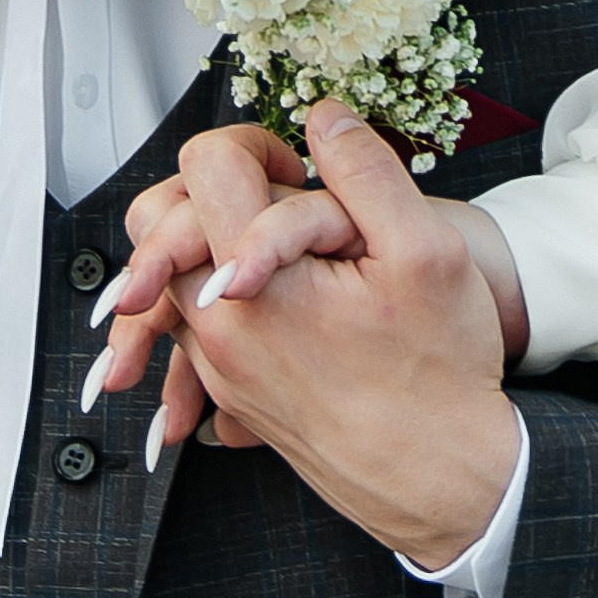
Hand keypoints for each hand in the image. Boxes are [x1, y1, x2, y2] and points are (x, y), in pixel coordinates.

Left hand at [91, 131, 529, 447]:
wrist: (440, 480)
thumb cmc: (437, 375)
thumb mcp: (425, 252)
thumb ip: (366, 171)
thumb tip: (326, 117)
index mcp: (249, 285)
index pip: (204, 165)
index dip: (256, 144)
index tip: (299, 169)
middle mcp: (214, 327)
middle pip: (158, 216)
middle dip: (215, 192)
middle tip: (280, 204)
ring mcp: (215, 366)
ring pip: (169, 273)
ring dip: (213, 244)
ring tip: (286, 253)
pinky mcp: (228, 393)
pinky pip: (190, 327)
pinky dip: (218, 296)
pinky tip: (272, 297)